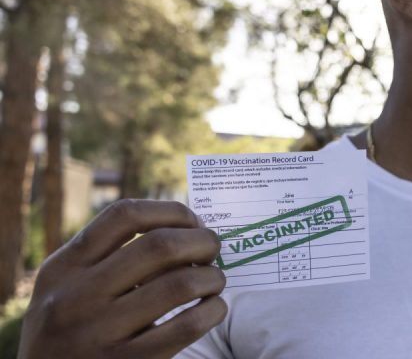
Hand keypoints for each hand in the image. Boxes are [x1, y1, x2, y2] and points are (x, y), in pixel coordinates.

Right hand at [18, 199, 226, 358]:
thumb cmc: (65, 331)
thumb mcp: (64, 288)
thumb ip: (104, 258)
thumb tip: (182, 229)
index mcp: (63, 268)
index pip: (124, 216)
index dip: (171, 212)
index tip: (193, 223)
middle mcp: (77, 297)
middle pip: (160, 245)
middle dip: (201, 241)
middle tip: (213, 250)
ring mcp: (99, 333)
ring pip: (179, 284)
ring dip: (211, 277)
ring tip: (214, 281)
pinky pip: (185, 327)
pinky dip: (211, 311)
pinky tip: (213, 309)